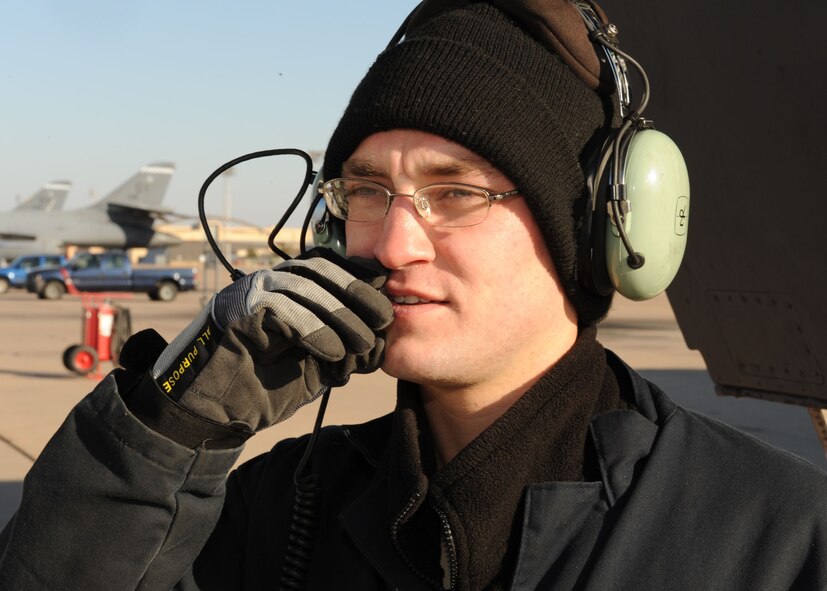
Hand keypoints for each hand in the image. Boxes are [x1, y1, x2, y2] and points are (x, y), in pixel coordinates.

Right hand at [151, 248, 392, 431]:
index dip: (361, 283)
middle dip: (358, 296)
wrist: (210, 414)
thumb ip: (340, 348)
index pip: (330, 269)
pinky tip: (333, 352)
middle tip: (383, 322)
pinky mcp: (236, 310)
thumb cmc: (261, 390)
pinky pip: (283, 310)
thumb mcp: (313, 367)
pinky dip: (314, 330)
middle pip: (321, 272)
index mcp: (287, 291)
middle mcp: (267, 284)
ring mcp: (249, 293)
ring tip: (362, 345)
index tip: (387, 309)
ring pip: (306, 288)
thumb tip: (378, 340)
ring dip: (341, 316)